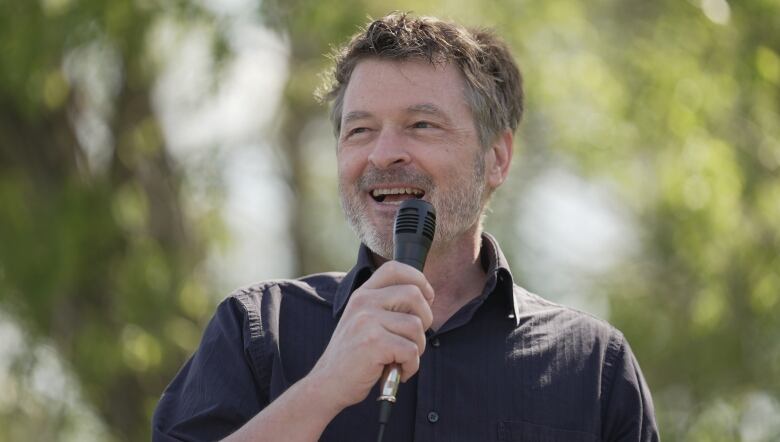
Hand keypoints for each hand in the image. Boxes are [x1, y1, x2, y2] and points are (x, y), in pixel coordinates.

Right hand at [307, 261, 434, 410]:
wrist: (328, 383)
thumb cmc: (353, 356)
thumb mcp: (363, 321)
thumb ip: (386, 307)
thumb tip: (424, 299)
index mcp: (362, 294)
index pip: (394, 268)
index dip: (418, 279)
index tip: (426, 298)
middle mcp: (363, 303)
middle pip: (414, 294)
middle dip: (425, 319)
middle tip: (413, 338)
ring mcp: (367, 321)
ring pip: (416, 326)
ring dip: (417, 348)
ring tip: (401, 359)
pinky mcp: (374, 343)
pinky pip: (411, 350)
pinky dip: (411, 366)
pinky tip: (398, 371)